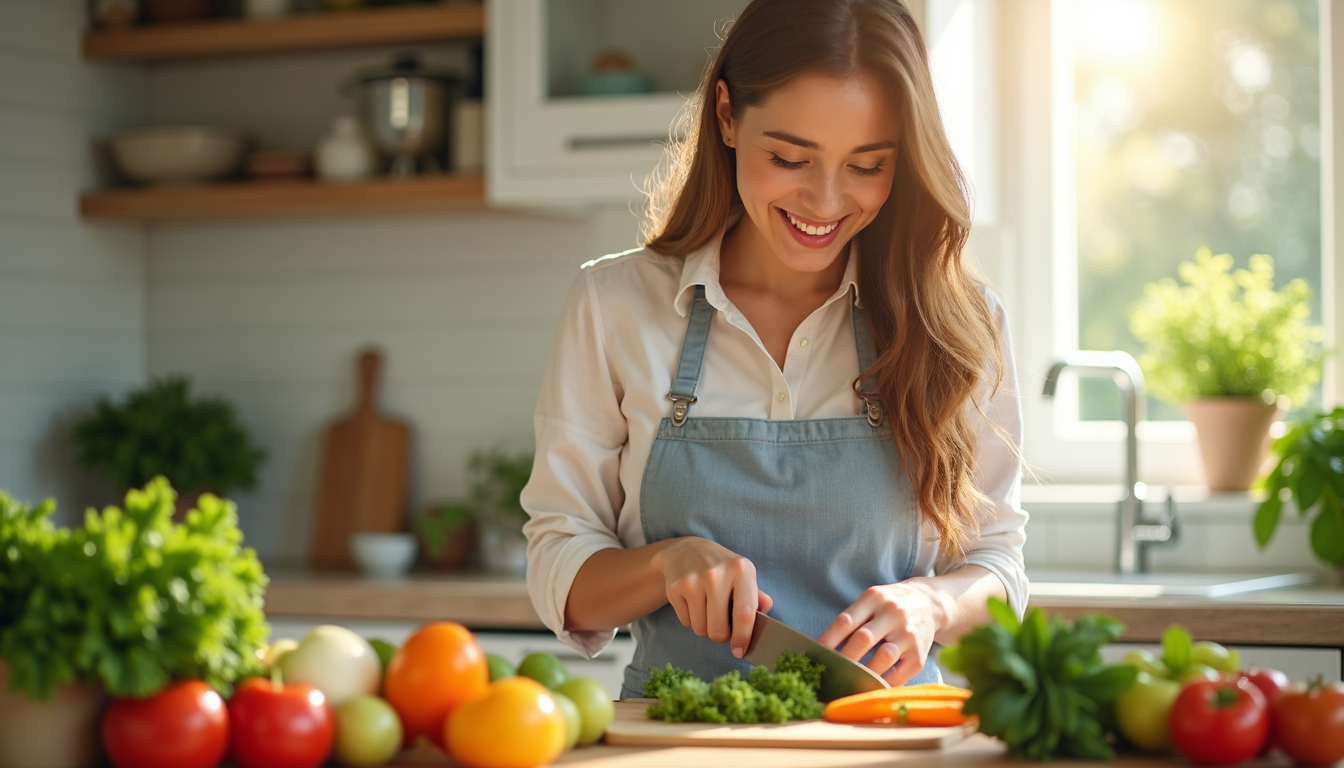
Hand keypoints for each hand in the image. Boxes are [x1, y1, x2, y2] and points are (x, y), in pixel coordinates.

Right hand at [652, 537, 772, 657]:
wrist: (686, 550)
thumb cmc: (722, 568)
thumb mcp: (743, 574)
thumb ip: (757, 596)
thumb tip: (766, 612)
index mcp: (741, 570)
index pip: (744, 614)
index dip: (743, 638)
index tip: (740, 651)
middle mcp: (716, 574)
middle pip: (718, 630)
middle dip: (722, 636)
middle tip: (723, 626)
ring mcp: (693, 581)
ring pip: (701, 629)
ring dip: (705, 628)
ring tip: (708, 610)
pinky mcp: (674, 588)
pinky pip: (686, 622)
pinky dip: (691, 619)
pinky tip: (694, 602)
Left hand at [817, 581, 940, 684]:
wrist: (930, 603)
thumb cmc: (890, 605)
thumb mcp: (871, 600)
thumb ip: (851, 619)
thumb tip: (823, 647)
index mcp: (874, 598)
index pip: (846, 621)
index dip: (828, 640)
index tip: (815, 654)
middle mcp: (893, 614)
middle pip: (863, 639)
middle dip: (843, 658)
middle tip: (829, 672)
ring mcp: (908, 634)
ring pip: (882, 657)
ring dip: (862, 673)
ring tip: (847, 682)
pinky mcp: (919, 654)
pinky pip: (899, 674)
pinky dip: (883, 683)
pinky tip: (870, 687)